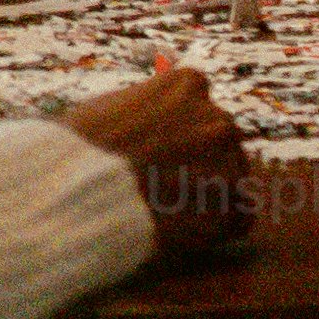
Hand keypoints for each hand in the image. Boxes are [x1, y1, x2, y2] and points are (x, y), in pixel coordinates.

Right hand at [52, 59, 255, 261]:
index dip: (178, 135)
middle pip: (219, 141)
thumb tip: (146, 118)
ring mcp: (230, 159)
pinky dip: (221, 227)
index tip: (159, 157)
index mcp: (188, 85)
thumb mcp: (107, 110)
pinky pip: (241, 216)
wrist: (79, 195)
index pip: (199, 107)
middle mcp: (217, 117)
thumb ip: (140, 110)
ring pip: (232, 178)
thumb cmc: (77, 153)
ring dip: (208, 195)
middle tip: (166, 189)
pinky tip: (190, 232)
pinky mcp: (232, 204)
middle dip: (197, 163)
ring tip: (171, 213)